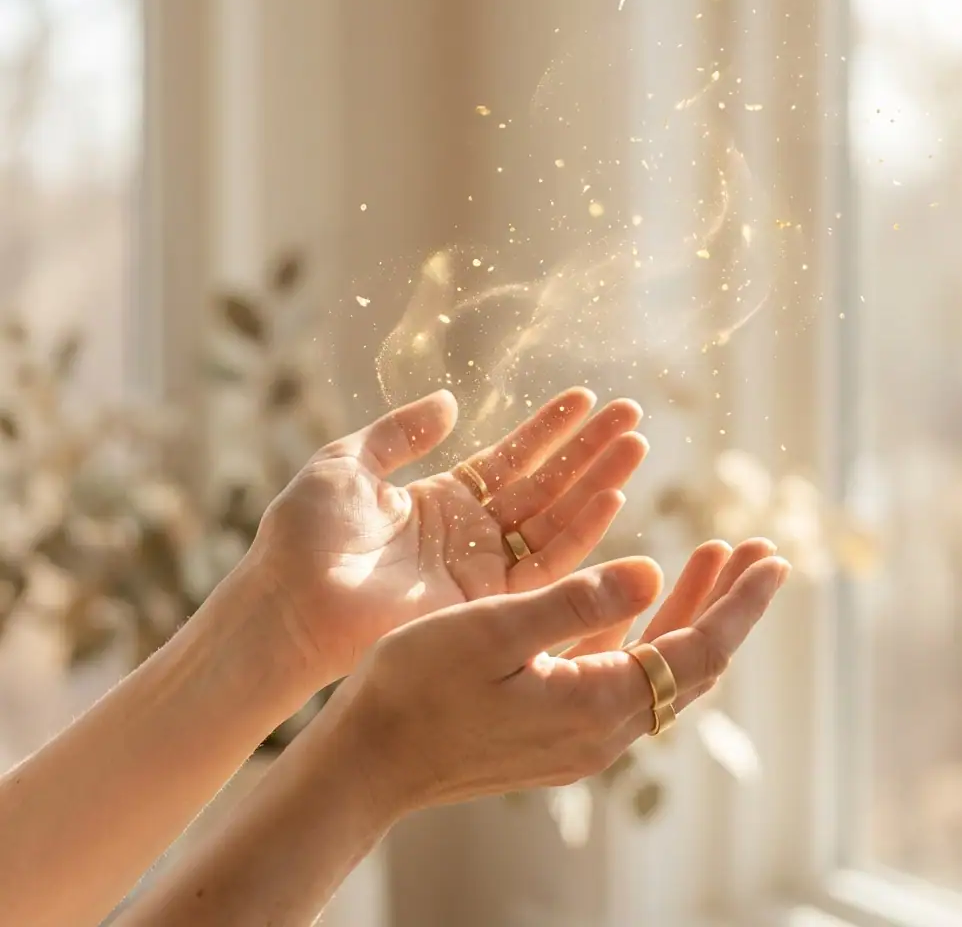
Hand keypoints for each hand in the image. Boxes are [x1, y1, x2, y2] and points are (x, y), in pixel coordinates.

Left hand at [236, 387, 646, 685]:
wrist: (288, 603)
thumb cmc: (305, 534)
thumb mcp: (349, 462)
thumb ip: (401, 432)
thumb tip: (450, 402)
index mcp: (441, 501)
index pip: (510, 459)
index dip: (548, 429)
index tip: (585, 397)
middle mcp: (471, 535)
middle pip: (545, 485)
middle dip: (588, 450)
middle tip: (632, 414)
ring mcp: (481, 570)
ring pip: (556, 519)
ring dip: (597, 482)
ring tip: (634, 443)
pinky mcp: (486, 603)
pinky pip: (546, 564)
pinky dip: (581, 530)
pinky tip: (611, 494)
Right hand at [331, 539, 788, 815]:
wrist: (367, 761)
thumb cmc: (417, 688)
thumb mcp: (495, 629)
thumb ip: (578, 600)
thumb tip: (653, 571)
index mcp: (596, 703)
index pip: (699, 650)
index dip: (741, 603)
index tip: (774, 557)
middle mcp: (602, 727)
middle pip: (691, 661)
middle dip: (726, 603)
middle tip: (754, 549)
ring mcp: (579, 732)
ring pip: (659, 667)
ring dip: (686, 611)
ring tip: (706, 555)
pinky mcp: (555, 727)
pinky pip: (620, 674)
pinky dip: (641, 629)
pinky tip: (637, 594)